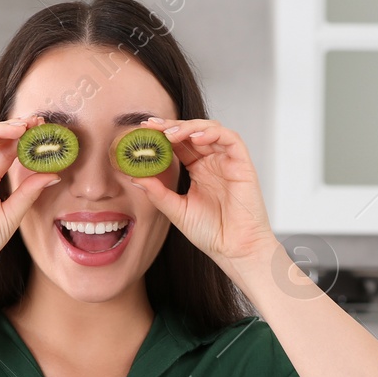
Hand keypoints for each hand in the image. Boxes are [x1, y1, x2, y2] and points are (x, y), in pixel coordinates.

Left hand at [127, 118, 277, 272]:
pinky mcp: (242, 164)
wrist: (234, 250)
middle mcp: (213, 162)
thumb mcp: (177, 210)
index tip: (143, 131)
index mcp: (198, 170)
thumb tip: (134, 176)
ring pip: (210, 130)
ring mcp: (228, 161)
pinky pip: (230, 139)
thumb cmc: (211, 233)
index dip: (162, 135)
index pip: (179, 144)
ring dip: (189, 127)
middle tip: (151, 126)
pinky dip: (213, 133)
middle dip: (171, 126)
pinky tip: (195, 138)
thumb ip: (158, 192)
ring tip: (170, 134)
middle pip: (192, 132)